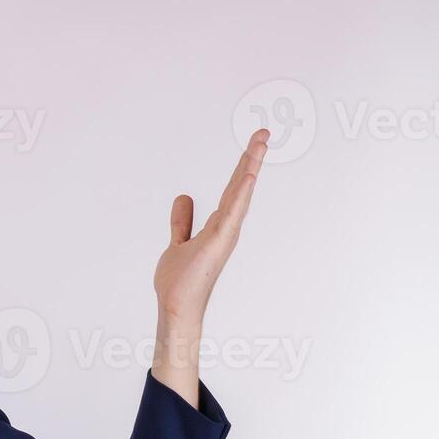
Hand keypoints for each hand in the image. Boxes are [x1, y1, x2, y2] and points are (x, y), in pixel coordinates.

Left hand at [153, 129, 268, 324]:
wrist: (176, 305)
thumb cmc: (179, 281)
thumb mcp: (177, 242)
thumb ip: (182, 221)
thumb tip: (184, 197)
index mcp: (219, 225)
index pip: (232, 189)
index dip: (242, 166)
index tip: (252, 144)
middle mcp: (227, 227)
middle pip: (241, 186)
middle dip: (251, 159)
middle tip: (263, 132)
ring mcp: (225, 234)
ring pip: (240, 194)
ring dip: (250, 167)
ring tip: (260, 142)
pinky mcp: (218, 241)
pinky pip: (232, 212)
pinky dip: (241, 193)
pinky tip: (248, 175)